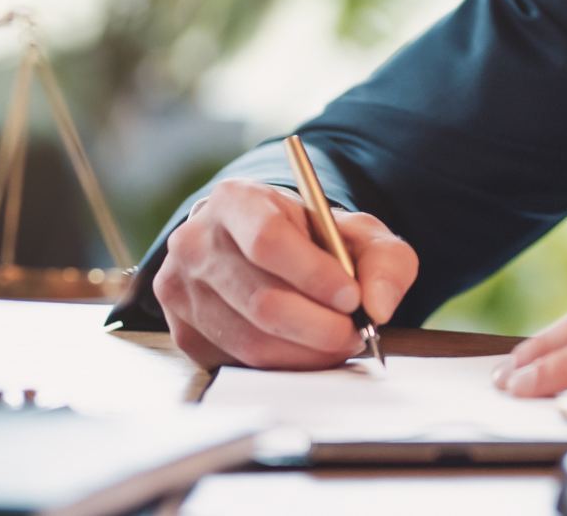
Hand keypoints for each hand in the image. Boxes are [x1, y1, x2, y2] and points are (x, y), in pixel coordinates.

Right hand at [154, 179, 417, 369]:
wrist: (262, 252)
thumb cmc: (310, 240)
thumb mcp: (357, 233)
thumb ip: (384, 260)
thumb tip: (379, 306)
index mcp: (235, 200)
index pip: (267, 241)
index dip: (313, 275)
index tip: (352, 298)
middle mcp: (196, 243)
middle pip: (261, 300)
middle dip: (320, 326)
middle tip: (355, 332)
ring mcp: (182, 291)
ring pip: (251, 341)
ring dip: (307, 352)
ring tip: (337, 341)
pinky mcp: (184, 333)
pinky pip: (240, 363)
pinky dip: (284, 365)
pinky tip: (305, 349)